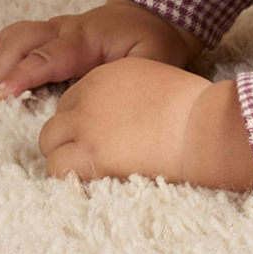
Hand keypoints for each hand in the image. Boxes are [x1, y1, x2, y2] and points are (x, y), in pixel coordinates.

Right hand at [0, 0, 202, 99]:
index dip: (23, 75)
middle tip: (4, 101)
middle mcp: (63, 30)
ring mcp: (52, 31)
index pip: (47, 56)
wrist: (153, 16)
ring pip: (12, 38)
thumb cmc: (152, 40)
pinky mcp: (47, 38)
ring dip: (1, 65)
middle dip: (2, 69)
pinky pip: (17, 44)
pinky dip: (8, 64)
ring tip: (8, 98)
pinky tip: (18, 90)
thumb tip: (106, 102)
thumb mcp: (153, 57)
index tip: (3, 92)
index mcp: (86, 37)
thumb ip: (130, 77)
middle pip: (17, 39)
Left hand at [38, 58, 252, 190]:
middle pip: (56, 121)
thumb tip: (124, 118)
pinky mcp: (90, 153)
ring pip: (50, 144)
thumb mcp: (154, 83)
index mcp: (105, 75)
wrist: (202, 126)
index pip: (72, 100)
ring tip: (91, 169)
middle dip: (68, 138)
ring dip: (66, 157)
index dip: (82, 121)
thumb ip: (128, 95)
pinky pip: (58, 167)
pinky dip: (70, 174)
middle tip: (92, 154)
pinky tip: (92, 178)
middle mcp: (88, 97)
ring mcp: (86, 125)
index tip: (98, 136)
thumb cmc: (193, 108)